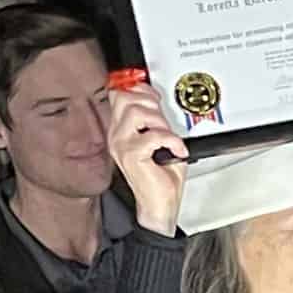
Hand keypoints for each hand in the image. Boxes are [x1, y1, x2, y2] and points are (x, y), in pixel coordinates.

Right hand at [105, 85, 187, 233]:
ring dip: (159, 121)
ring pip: (135, 112)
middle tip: (163, 121)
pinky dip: (172, 140)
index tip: (155, 97)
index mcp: (119, 130)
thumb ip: (155, 119)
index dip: (139, 89)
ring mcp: (121, 145)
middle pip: (124, 97)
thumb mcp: (160, 139)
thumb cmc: (161, 176)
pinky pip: (153, 135)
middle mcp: (116, 135)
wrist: (160, 204)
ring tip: (168, 137)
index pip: (118, 95)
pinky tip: (176, 150)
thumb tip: (157, 101)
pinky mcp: (131, 155)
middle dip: (150, 102)